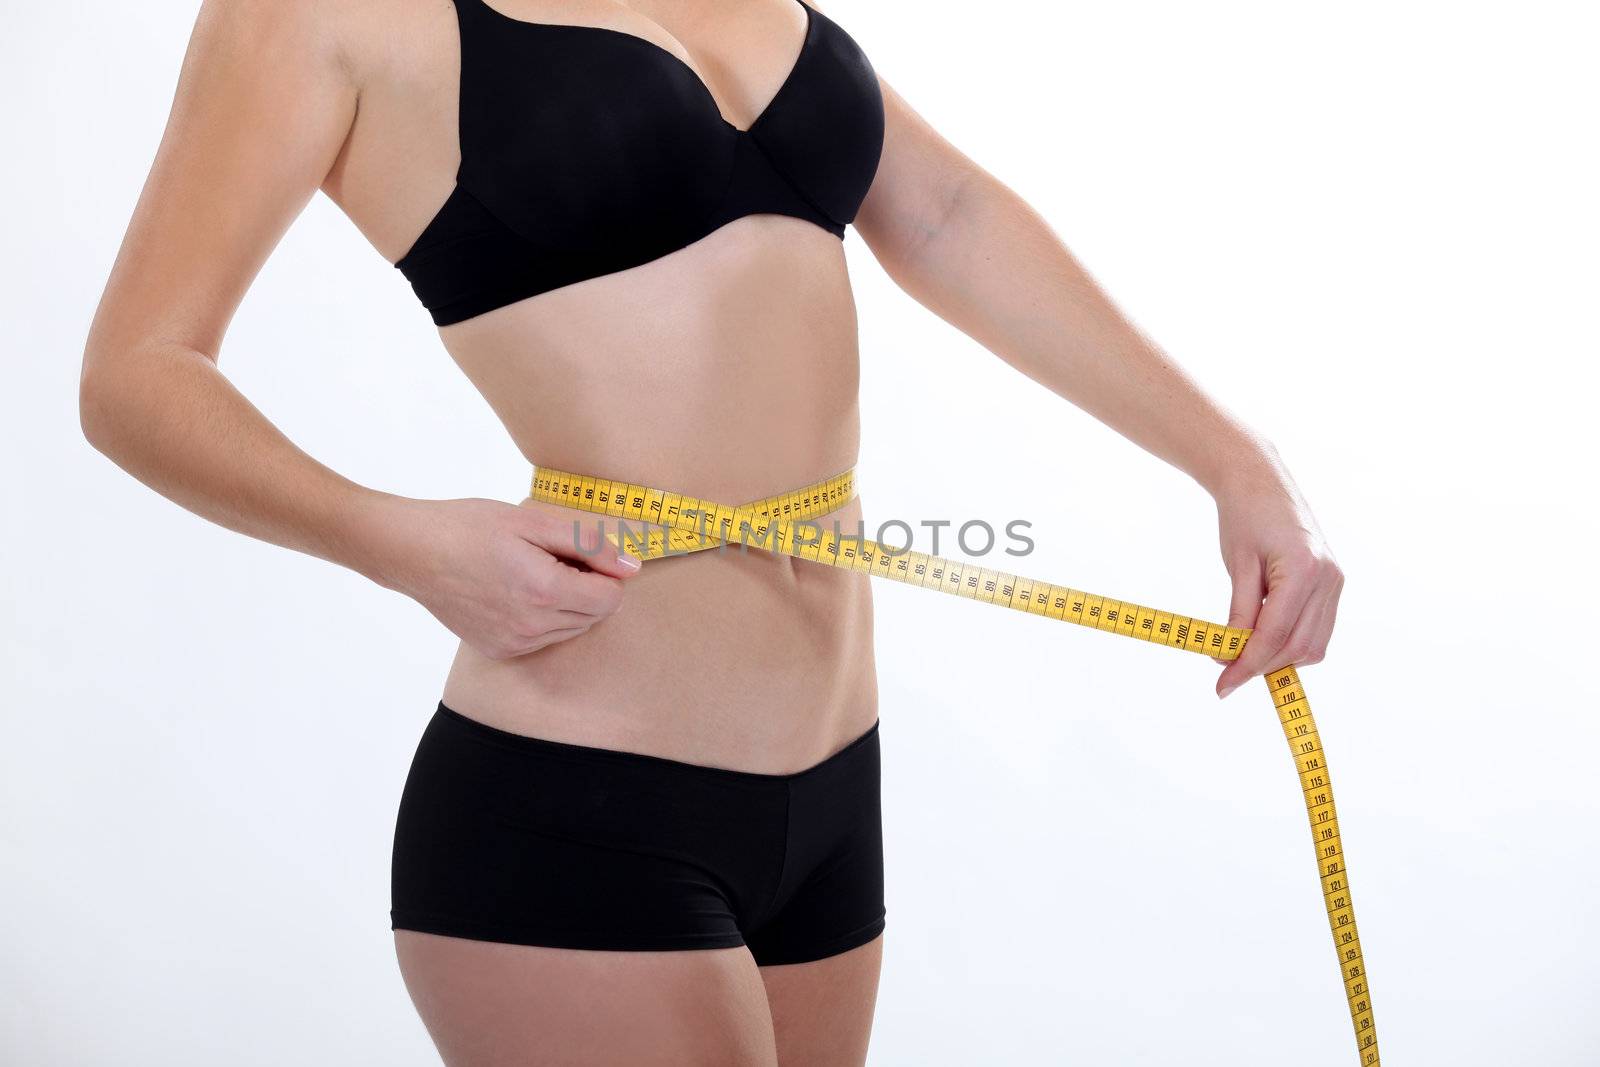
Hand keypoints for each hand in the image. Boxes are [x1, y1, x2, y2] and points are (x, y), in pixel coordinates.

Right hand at [367, 496, 641, 659]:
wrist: (412, 551)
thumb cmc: (470, 527)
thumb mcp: (533, 520)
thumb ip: (588, 543)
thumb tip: (631, 567)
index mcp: (545, 592)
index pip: (611, 599)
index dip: (605, 573)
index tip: (580, 553)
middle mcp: (532, 627)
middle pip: (594, 616)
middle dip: (588, 587)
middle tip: (552, 557)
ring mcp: (514, 643)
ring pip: (572, 630)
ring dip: (567, 603)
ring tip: (531, 571)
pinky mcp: (500, 650)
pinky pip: (544, 639)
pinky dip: (543, 617)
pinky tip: (515, 591)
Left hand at [1210, 461, 1343, 697]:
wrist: (1260, 480)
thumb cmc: (1243, 517)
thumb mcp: (1237, 567)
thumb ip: (1239, 614)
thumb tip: (1230, 656)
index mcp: (1304, 571)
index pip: (1274, 636)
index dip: (1247, 666)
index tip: (1222, 687)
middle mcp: (1328, 579)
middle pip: (1298, 647)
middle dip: (1262, 667)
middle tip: (1225, 675)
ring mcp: (1335, 582)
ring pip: (1313, 645)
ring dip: (1278, 659)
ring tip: (1241, 658)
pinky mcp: (1332, 584)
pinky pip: (1317, 629)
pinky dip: (1291, 643)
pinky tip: (1263, 642)